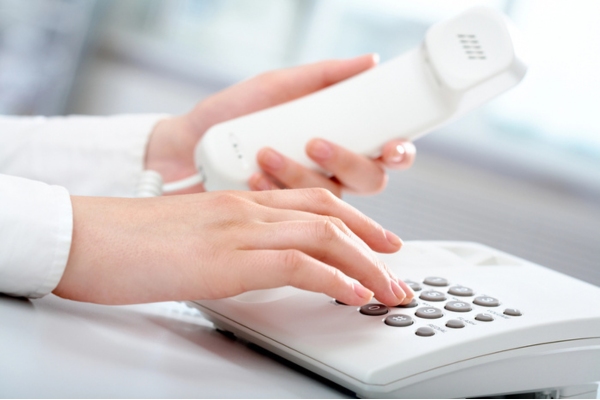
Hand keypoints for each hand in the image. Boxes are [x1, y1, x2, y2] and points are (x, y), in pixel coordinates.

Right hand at [54, 188, 412, 305]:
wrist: (88, 237)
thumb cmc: (132, 240)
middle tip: (397, 267)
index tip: (376, 239)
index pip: (313, 198)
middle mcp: (247, 209)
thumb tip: (260, 263)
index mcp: (240, 201)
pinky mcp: (227, 260)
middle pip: (329, 213)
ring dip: (365, 264)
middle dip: (372, 241)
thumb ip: (233, 241)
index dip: (354, 217)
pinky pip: (297, 264)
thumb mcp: (195, 234)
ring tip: (388, 289)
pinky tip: (352, 294)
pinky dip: (333, 279)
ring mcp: (239, 230)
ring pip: (324, 235)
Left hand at [145, 54, 415, 195]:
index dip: (398, 152)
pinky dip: (274, 189)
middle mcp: (329, 170)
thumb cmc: (232, 113)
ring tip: (264, 153)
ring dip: (299, 173)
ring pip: (331, 196)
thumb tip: (369, 61)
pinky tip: (251, 176)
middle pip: (369, 180)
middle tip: (314, 143)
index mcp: (339, 140)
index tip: (389, 146)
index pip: (385, 152)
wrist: (186, 147)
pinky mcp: (281, 216)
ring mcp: (305, 196)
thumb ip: (323, 76)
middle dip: (346, 161)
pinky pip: (295, 212)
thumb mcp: (276, 86)